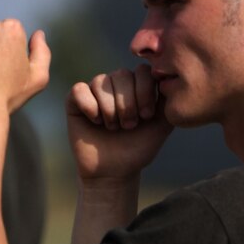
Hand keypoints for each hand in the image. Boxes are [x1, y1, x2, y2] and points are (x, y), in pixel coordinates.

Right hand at [65, 65, 172, 181]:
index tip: (146, 116)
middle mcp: (115, 84)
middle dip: (127, 104)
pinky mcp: (74, 102)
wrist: (113, 172)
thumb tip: (169, 78)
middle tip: (128, 126)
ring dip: (109, 108)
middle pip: (121, 74)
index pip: (142, 71)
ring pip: (101, 82)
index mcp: (136, 86)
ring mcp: (94, 91)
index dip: (144, 91)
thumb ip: (168, 102)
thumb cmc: (137, 149)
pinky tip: (95, 121)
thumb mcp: (161, 125)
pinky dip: (89, 106)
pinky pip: (79, 90)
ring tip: (113, 127)